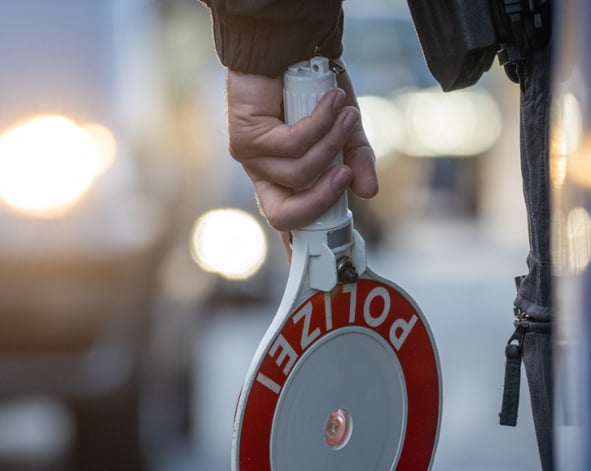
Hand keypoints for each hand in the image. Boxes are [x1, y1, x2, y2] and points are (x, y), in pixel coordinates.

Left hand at [225, 67, 377, 241]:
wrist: (289, 53)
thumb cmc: (314, 95)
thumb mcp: (344, 133)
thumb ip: (356, 161)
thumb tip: (368, 192)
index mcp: (285, 182)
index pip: (289, 223)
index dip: (298, 251)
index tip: (314, 274)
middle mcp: (264, 177)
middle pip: (282, 216)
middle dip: (319, 203)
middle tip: (344, 176)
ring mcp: (251, 160)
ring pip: (296, 174)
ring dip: (330, 145)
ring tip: (346, 116)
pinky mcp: (245, 138)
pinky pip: (291, 145)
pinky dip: (319, 124)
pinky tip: (331, 102)